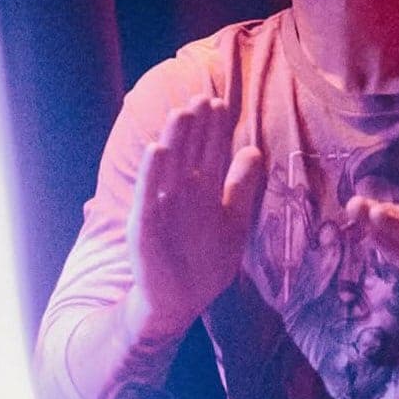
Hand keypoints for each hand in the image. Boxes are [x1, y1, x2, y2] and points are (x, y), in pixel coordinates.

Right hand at [126, 95, 263, 340]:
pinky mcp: (144, 224)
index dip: (215, 129)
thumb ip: (242, 189)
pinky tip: (157, 149)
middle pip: (190, 152)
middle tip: (203, 96)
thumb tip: (254, 150)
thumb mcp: (234, 224)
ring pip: (169, 166)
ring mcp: (161, 206)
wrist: (178, 302)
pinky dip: (151, 173)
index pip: (210, 152)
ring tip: (181, 113)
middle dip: (196, 126)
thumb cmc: (205, 264)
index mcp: (202, 191)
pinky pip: (148, 194)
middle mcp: (180, 193)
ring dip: (174, 139)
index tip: (222, 103)